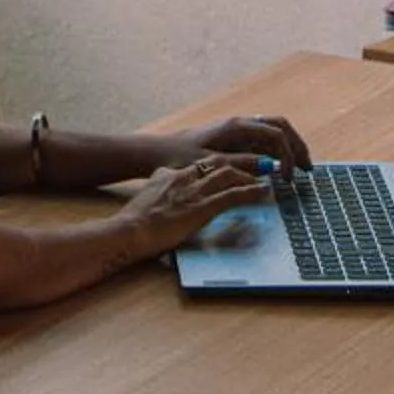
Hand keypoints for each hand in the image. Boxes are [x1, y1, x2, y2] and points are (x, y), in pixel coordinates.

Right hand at [124, 153, 271, 259]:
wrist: (129, 230)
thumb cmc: (134, 222)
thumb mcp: (147, 198)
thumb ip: (159, 190)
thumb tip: (164, 192)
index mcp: (169, 175)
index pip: (198, 165)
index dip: (217, 166)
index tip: (228, 169)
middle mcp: (184, 177)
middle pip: (217, 163)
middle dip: (237, 164)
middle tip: (254, 167)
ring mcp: (194, 191)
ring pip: (228, 174)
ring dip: (248, 175)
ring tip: (263, 179)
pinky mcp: (202, 207)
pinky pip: (232, 195)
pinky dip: (250, 192)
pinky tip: (262, 192)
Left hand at [164, 115, 312, 183]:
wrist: (157, 152)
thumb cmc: (180, 157)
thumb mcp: (211, 165)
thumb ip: (241, 165)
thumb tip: (269, 167)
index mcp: (236, 126)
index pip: (275, 134)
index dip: (287, 155)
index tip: (288, 178)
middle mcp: (240, 124)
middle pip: (280, 126)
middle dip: (297, 145)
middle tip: (308, 169)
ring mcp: (237, 130)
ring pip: (273, 132)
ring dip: (288, 147)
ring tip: (299, 169)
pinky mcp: (232, 140)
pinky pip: (262, 141)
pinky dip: (276, 151)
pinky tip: (279, 169)